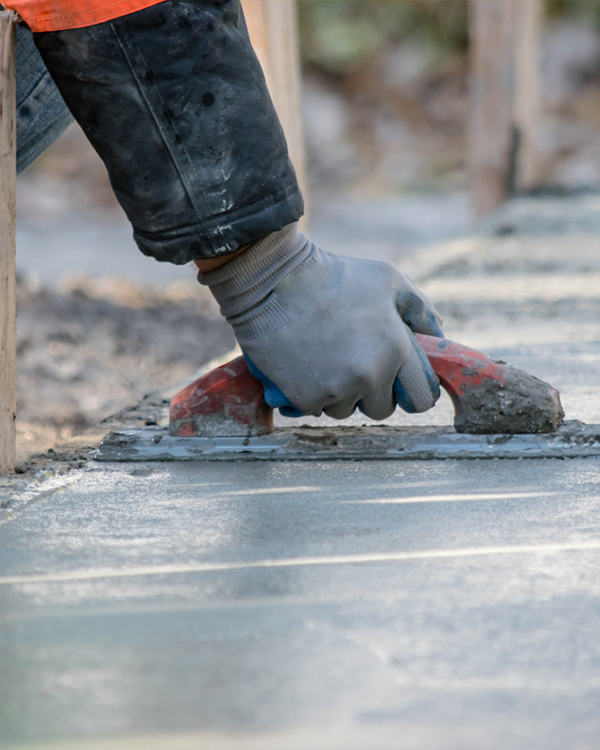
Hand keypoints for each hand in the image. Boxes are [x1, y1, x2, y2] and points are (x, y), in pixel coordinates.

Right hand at [200, 224, 442, 419]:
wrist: (271, 282)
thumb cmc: (334, 275)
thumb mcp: (388, 280)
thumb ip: (420, 310)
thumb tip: (439, 335)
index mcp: (396, 349)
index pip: (423, 398)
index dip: (412, 391)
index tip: (399, 383)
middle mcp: (370, 375)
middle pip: (382, 409)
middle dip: (373, 391)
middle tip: (354, 360)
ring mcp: (336, 389)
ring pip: (347, 410)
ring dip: (340, 392)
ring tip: (325, 356)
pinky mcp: (305, 398)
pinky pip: (317, 409)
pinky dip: (312, 393)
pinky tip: (305, 363)